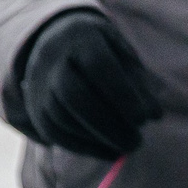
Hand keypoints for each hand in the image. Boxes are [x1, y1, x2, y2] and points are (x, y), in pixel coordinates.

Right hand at [11, 10, 162, 158]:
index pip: (97, 64)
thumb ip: (139, 82)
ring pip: (60, 116)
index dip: (121, 94)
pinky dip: (83, 147)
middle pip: (72, 93)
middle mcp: (51, 56)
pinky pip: (53, 132)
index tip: (145, 119)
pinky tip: (108, 152)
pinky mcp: (35, 106)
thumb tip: (152, 115)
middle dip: (107, 124)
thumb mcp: (124, 54)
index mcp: (79, 36)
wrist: (58, 43)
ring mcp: (38, 82)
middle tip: (136, 143)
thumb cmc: (104, 51)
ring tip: (126, 148)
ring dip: (96, 139)